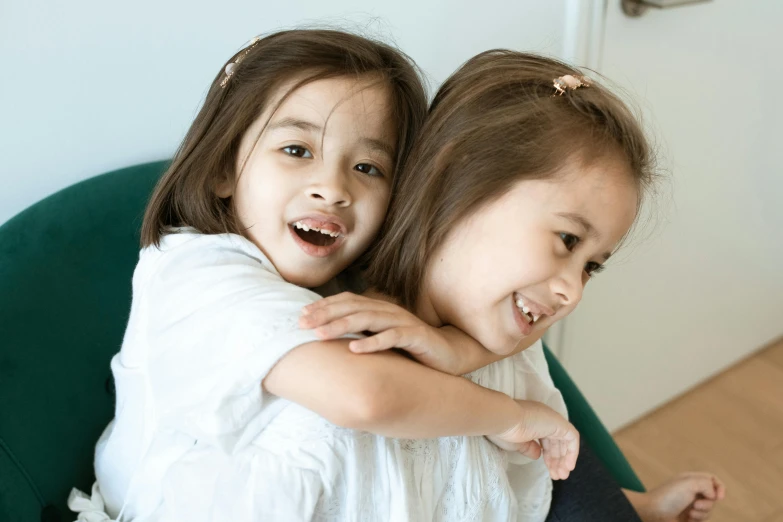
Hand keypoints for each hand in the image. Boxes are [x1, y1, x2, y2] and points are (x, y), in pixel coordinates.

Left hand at [299, 292, 463, 374]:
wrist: (449, 355)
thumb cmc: (411, 349)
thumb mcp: (382, 340)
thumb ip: (361, 334)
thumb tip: (329, 337)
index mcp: (380, 309)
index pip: (348, 302)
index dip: (324, 306)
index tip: (301, 315)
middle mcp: (389, 311)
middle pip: (353, 307)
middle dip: (326, 314)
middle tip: (302, 323)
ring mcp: (404, 323)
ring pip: (369, 319)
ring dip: (342, 325)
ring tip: (321, 334)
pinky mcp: (417, 337)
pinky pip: (393, 337)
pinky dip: (373, 342)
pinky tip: (355, 349)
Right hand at [487, 400, 579, 480]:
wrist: (504, 419)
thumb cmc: (505, 431)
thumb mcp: (517, 443)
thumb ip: (529, 448)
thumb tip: (538, 455)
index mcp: (532, 420)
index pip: (546, 439)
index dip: (548, 456)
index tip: (549, 470)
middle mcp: (544, 418)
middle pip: (556, 441)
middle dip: (557, 460)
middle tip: (558, 476)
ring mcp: (552, 419)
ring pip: (565, 441)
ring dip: (565, 459)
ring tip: (562, 475)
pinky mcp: (559, 423)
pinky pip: (572, 437)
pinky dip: (572, 452)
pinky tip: (568, 466)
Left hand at [629, 472, 725, 521]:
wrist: (654, 512)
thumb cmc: (670, 496)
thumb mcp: (689, 483)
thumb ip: (707, 484)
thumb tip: (713, 495)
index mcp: (692, 479)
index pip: (713, 479)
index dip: (720, 488)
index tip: (718, 497)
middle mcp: (692, 490)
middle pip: (713, 498)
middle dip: (707, 504)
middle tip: (694, 504)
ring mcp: (690, 504)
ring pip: (708, 510)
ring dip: (701, 513)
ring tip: (689, 513)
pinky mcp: (689, 517)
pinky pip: (702, 519)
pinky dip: (697, 520)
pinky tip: (687, 519)